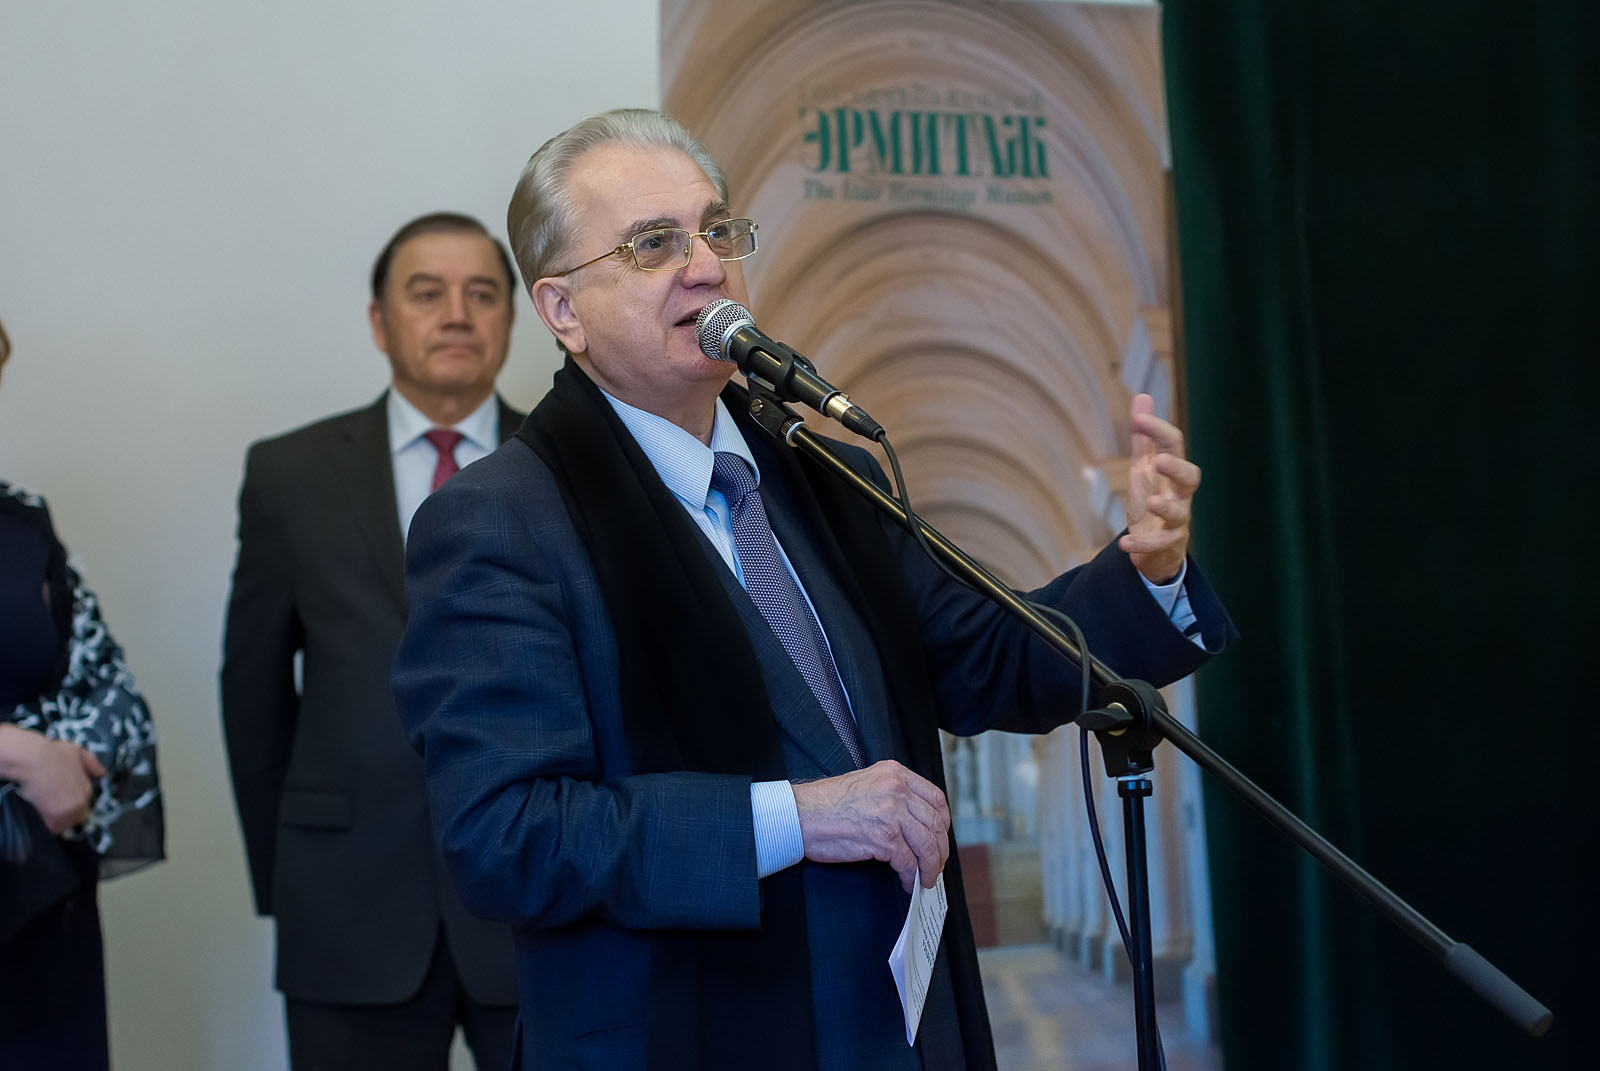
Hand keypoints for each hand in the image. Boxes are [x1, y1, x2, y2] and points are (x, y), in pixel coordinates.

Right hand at [0, 726, 105, 833]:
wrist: (33, 760)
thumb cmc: (53, 753)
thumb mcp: (78, 752)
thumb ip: (92, 763)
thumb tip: (102, 773)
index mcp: (87, 789)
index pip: (84, 806)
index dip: (71, 805)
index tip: (61, 801)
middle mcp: (81, 802)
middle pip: (76, 818)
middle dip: (66, 816)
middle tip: (51, 809)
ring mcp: (68, 812)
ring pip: (63, 825)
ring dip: (55, 822)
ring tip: (43, 814)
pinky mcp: (54, 820)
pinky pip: (51, 830)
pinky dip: (44, 826)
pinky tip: (37, 817)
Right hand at [791, 759, 949, 892]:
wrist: (801, 815)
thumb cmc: (826, 804)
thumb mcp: (867, 784)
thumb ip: (893, 796)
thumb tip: (916, 824)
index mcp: (894, 773)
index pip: (935, 798)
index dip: (942, 823)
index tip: (940, 838)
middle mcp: (896, 789)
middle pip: (936, 823)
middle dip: (940, 850)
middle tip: (935, 865)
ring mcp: (891, 813)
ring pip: (927, 844)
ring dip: (930, 867)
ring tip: (925, 878)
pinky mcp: (883, 837)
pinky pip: (908, 862)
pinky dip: (911, 876)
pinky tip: (906, 882)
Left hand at [1118, 393, 1199, 584]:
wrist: (1155, 546)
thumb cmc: (1153, 498)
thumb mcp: (1145, 466)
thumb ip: (1144, 437)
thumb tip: (1143, 397)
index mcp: (1172, 471)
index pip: (1174, 445)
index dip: (1159, 430)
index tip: (1140, 418)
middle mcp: (1179, 494)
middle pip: (1191, 478)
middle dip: (1177, 468)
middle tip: (1160, 461)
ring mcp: (1177, 520)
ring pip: (1181, 513)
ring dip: (1165, 507)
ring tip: (1150, 502)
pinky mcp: (1168, 543)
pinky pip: (1160, 544)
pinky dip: (1143, 544)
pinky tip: (1125, 544)